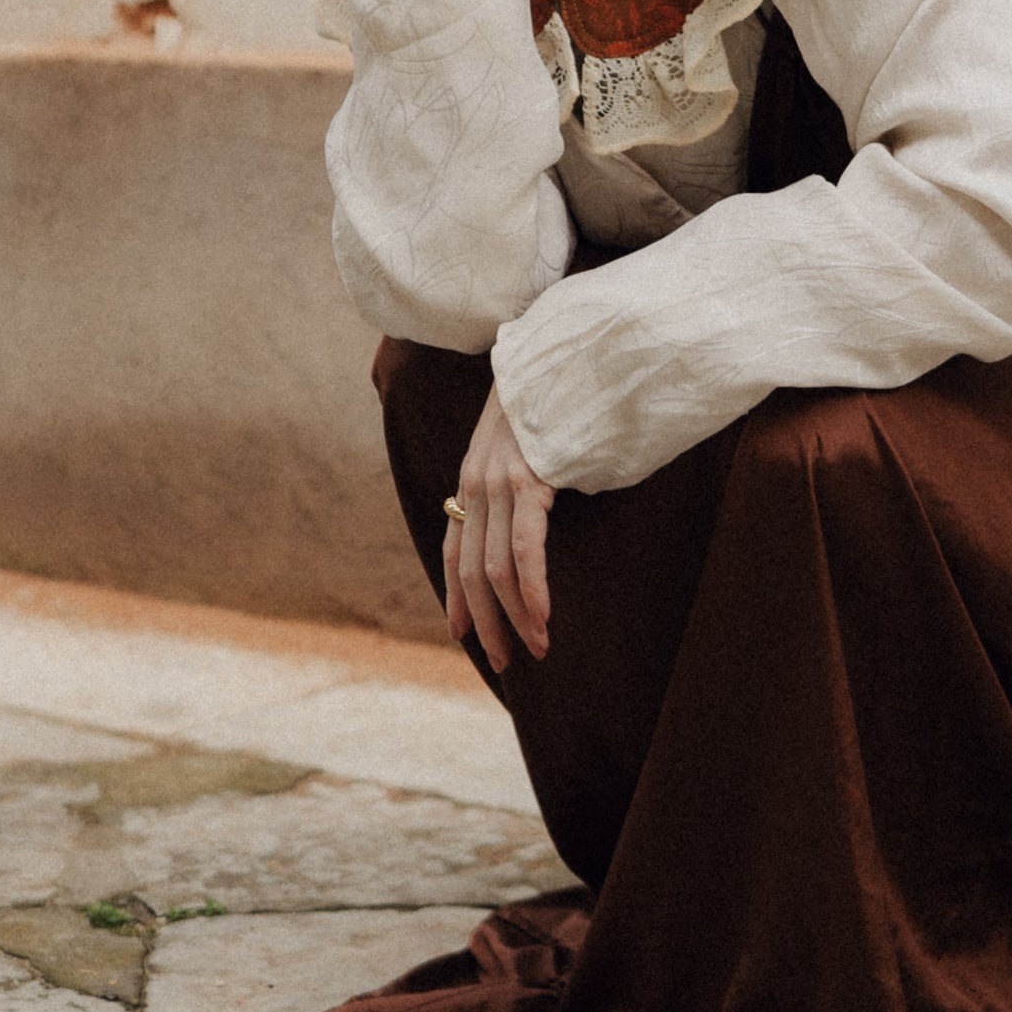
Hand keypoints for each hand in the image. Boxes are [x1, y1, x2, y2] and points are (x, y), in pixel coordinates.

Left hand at [443, 383, 552, 669]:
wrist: (557, 350)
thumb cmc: (550, 399)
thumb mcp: (523, 444)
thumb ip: (520, 480)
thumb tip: (539, 512)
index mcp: (470, 478)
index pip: (454, 551)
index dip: (456, 599)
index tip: (464, 636)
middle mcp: (476, 484)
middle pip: (470, 572)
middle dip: (488, 624)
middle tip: (507, 662)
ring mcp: (499, 483)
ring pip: (495, 570)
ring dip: (518, 618)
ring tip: (537, 650)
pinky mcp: (527, 480)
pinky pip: (524, 549)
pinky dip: (532, 588)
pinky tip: (543, 617)